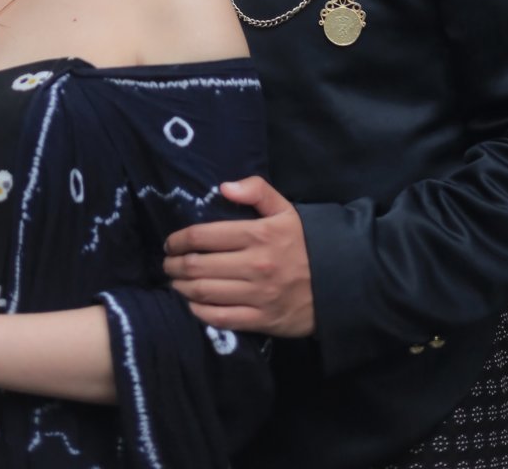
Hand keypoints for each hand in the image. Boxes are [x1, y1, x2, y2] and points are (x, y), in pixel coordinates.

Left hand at [163, 177, 315, 337]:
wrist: (340, 282)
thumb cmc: (305, 243)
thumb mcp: (286, 209)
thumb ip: (256, 191)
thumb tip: (224, 187)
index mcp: (257, 235)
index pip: (203, 236)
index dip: (179, 240)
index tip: (170, 242)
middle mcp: (254, 265)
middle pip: (199, 266)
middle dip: (175, 265)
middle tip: (167, 264)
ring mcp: (257, 295)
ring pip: (205, 293)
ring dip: (182, 288)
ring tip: (175, 282)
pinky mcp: (262, 320)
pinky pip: (221, 318)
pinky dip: (199, 313)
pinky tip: (192, 305)